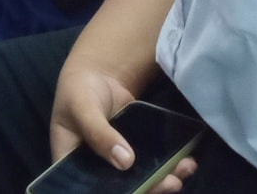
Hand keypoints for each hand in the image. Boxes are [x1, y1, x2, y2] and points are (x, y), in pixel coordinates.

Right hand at [49, 59, 194, 191]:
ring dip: (162, 180)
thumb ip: (99, 133)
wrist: (97, 75)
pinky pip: (149, 165)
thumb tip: (126, 162)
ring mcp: (115, 163)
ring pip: (139, 180)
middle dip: (148, 188)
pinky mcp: (133, 153)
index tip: (139, 191)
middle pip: (121, 189)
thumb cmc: (79, 90)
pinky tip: (185, 161)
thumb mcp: (83, 108)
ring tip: (182, 171)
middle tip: (170, 182)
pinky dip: (167, 165)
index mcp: (71, 166)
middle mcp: (94, 171)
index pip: (91, 189)